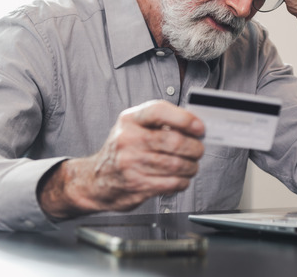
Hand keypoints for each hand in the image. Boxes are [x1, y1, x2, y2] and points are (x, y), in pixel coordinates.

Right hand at [38, 100, 204, 218]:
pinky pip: (171, 183)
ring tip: (191, 165)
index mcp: (129, 120)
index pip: (159, 111)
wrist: (96, 180)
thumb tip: (195, 126)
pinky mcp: (136, 185)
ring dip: (191, 166)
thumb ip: (161, 123)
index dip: (184, 118)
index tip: (200, 127)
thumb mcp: (134, 127)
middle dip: (194, 147)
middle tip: (199, 149)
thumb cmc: (122, 150)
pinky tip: (181, 178)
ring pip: (176, 164)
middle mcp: (128, 140)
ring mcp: (131, 164)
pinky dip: (183, 181)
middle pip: (173, 141)